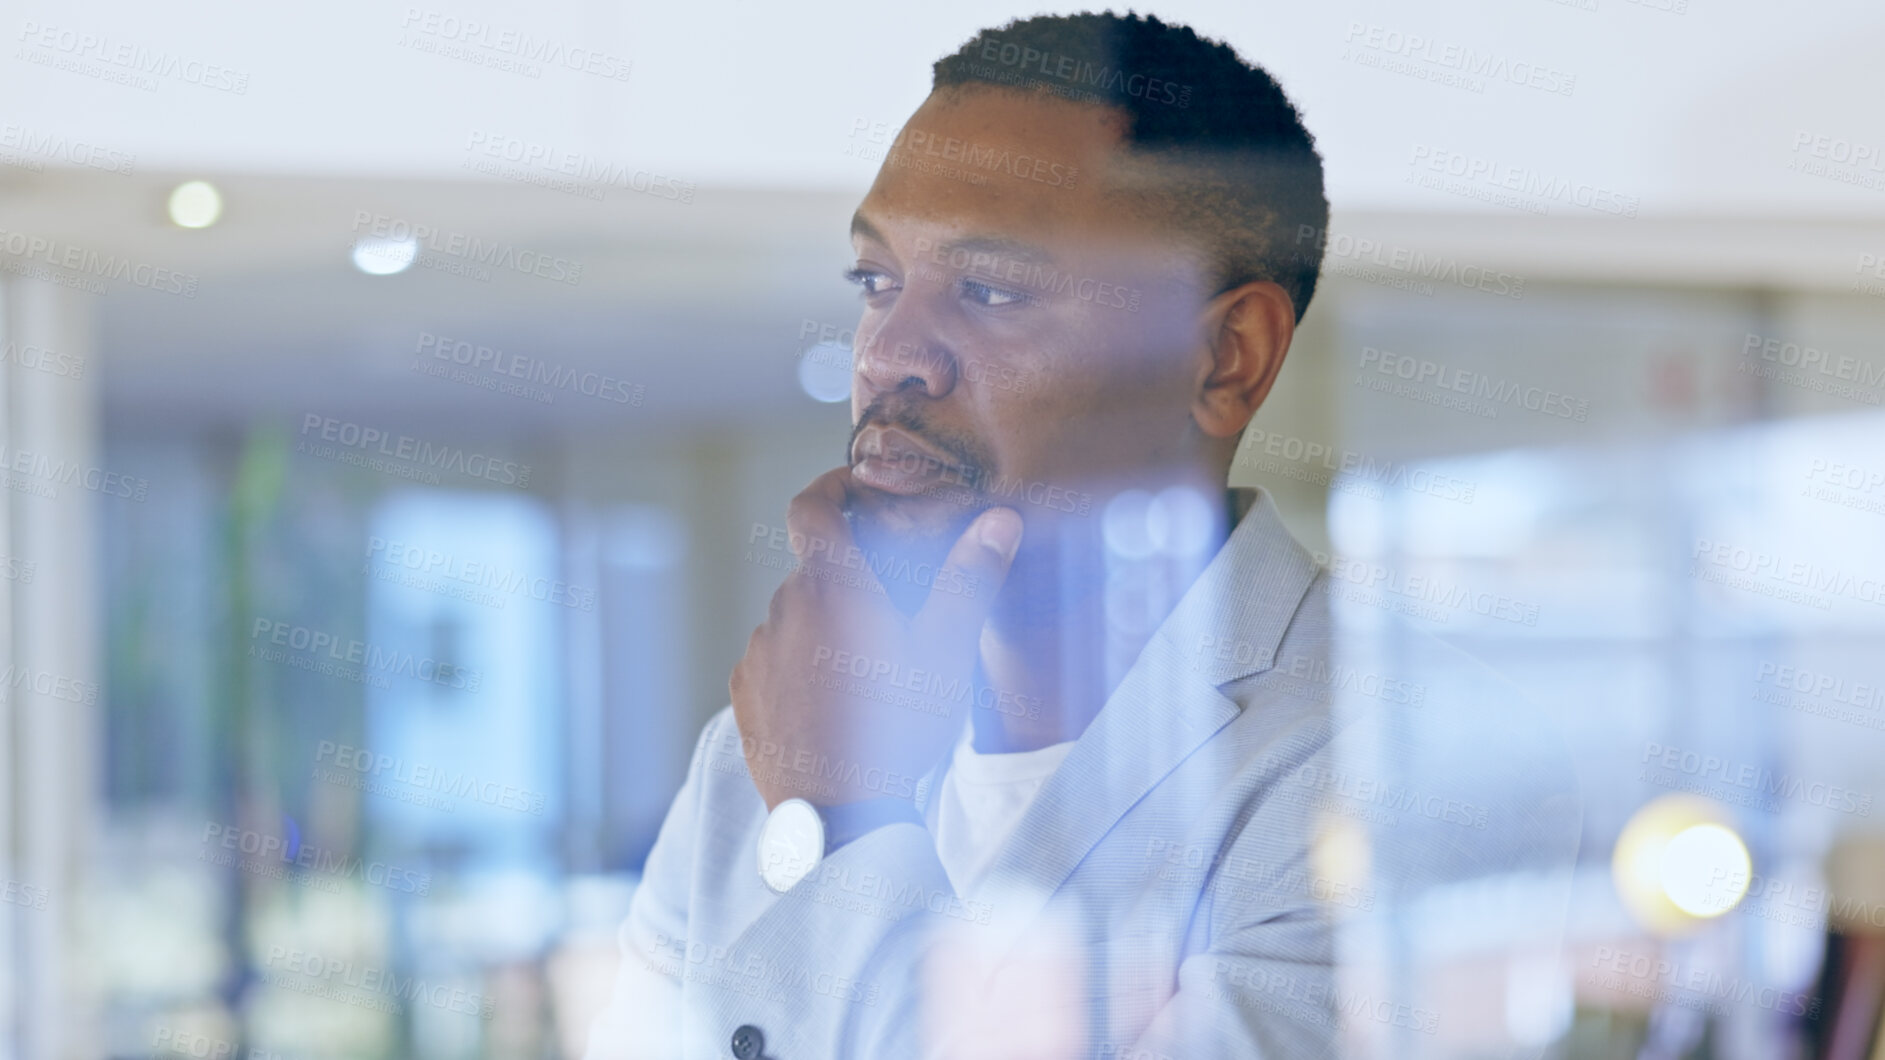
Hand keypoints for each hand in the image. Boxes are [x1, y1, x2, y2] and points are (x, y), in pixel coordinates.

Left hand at [731, 467, 1023, 810]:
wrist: (839, 813)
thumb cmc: (897, 728)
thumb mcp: (946, 651)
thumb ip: (969, 578)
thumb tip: (1000, 520)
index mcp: (832, 586)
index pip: (811, 505)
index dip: (831, 487)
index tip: (856, 491)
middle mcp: (785, 608)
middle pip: (815, 570)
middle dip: (851, 578)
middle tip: (896, 610)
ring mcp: (759, 651)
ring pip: (796, 616)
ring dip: (827, 626)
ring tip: (870, 671)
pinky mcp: (745, 691)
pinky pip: (775, 658)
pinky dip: (801, 664)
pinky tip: (836, 701)